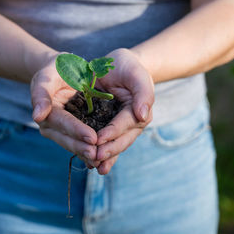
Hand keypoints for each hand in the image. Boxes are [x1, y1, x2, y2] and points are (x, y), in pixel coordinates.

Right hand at [31, 53, 100, 167]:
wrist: (65, 70)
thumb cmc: (56, 69)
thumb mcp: (47, 75)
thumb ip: (41, 93)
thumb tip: (37, 116)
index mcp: (46, 112)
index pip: (62, 123)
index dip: (77, 131)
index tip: (92, 138)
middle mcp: (52, 126)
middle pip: (67, 139)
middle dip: (82, 147)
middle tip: (97, 154)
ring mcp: (62, 131)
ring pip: (74, 145)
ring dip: (86, 154)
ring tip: (101, 160)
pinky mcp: (73, 132)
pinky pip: (81, 143)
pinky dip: (89, 152)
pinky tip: (102, 161)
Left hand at [94, 48, 154, 174]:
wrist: (117, 66)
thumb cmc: (128, 67)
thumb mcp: (137, 73)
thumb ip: (143, 93)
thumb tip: (142, 116)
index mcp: (140, 111)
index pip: (126, 124)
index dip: (112, 133)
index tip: (98, 140)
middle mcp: (131, 123)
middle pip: (121, 140)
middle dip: (108, 151)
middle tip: (94, 159)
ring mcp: (120, 128)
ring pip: (113, 145)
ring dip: (105, 158)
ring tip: (95, 168)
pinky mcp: (107, 128)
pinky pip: (104, 143)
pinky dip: (99, 153)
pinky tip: (90, 165)